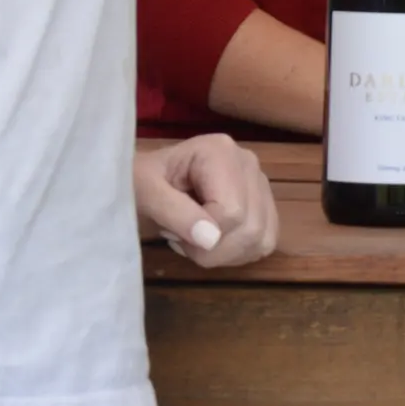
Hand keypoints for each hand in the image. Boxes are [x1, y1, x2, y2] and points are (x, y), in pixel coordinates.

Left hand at [140, 133, 279, 268]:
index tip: (171, 231)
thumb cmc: (138, 182)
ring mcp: (260, 183)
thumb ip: (174, 211)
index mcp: (220, 152)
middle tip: (181, 240)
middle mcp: (248, 163)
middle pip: (250, 228)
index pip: (232, 212)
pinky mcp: (264, 203)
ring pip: (261, 239)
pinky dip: (239, 253)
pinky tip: (214, 242)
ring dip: (224, 254)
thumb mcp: (143, 192)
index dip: (202, 235)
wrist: (144, 181)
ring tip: (195, 239)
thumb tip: (210, 238)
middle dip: (212, 249)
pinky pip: (266, 242)